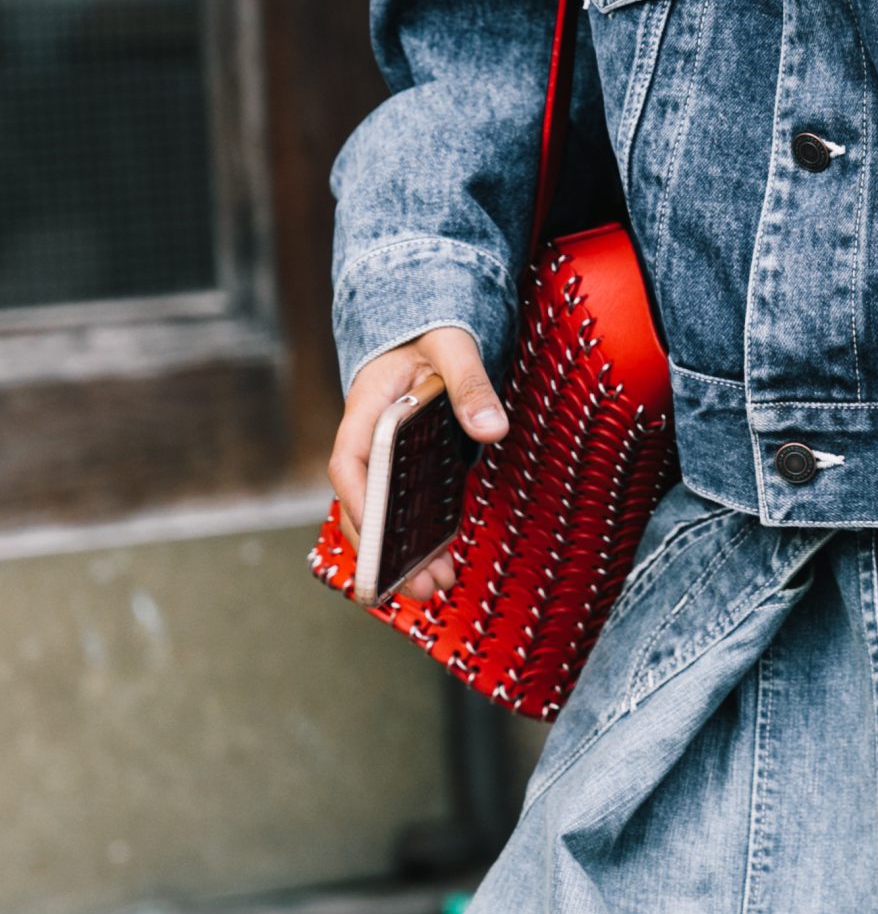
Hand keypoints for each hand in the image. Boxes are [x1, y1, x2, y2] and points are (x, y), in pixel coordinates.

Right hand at [328, 325, 508, 600]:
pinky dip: (419, 537)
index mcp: (366, 408)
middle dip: (384, 550)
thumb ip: (471, 384)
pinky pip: (403, 509)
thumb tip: (493, 430)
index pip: (349, 463)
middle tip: (421, 587)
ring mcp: (383, 458)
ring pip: (381, 514)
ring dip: (402, 553)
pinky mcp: (404, 468)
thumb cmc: (432, 331)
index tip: (379, 539)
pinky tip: (443, 562)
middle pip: (362, 504)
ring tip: (436, 587)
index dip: (360, 504)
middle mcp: (365, 440)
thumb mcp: (453, 346)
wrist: (425, 326)